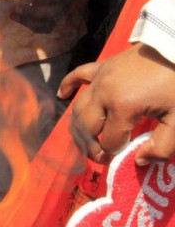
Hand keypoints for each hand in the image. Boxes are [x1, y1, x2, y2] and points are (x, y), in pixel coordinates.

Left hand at [9, 0, 81, 33]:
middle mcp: (65, 1)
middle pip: (50, 13)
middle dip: (31, 12)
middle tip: (15, 9)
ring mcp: (61, 12)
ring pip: (47, 23)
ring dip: (28, 21)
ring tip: (12, 16)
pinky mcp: (56, 20)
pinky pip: (45, 28)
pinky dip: (31, 25)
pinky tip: (18, 19)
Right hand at [58, 43, 174, 163]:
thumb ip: (162, 147)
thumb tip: (140, 160)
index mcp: (123, 107)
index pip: (110, 141)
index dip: (115, 153)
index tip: (125, 156)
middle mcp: (104, 93)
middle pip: (87, 128)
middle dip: (92, 147)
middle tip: (102, 157)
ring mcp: (100, 78)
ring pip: (78, 109)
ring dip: (79, 128)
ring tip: (88, 141)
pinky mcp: (102, 66)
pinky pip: (77, 75)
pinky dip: (67, 86)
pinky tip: (62, 95)